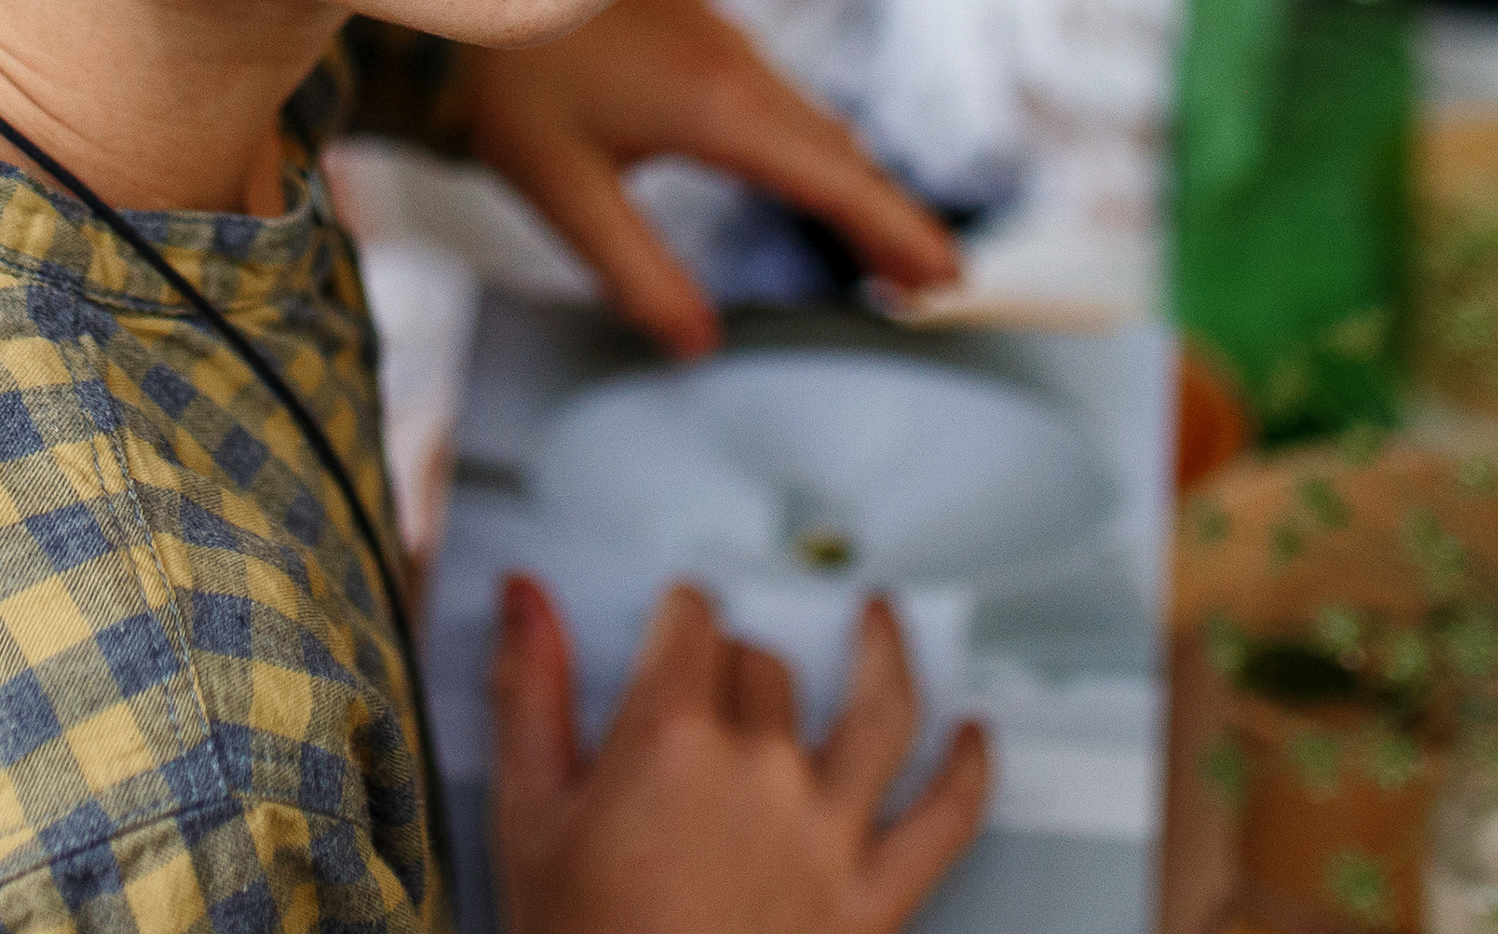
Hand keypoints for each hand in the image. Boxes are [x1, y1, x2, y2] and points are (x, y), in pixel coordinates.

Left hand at [462, 0, 957, 356]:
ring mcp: (716, 30)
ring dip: (846, 173)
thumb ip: (637, 272)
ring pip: (805, 111)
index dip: (896, 234)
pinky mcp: (693, 15)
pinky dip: (805, 135)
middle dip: (887, 215)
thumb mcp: (563, 192)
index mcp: (716, 108)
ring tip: (874, 236)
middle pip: (837, 148)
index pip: (834, 182)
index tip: (948, 281)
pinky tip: (790, 159)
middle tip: (930, 281)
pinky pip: (772, 84)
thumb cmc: (507, 82)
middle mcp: (733, 61)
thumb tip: (697, 344)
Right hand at [492, 577, 991, 933]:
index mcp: (671, 739)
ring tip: (883, 620)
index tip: (673, 633)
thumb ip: (528, 691)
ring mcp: (828, 833)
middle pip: (765, 663)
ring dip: (886, 653)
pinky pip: (946, 819)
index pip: (693, 620)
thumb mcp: (528, 818)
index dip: (679, 619)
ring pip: (878, 708)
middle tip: (719, 685)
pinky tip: (973, 736)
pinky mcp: (874, 900)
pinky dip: (970, 770)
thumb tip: (525, 596)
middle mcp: (760, 770)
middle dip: (740, 663)